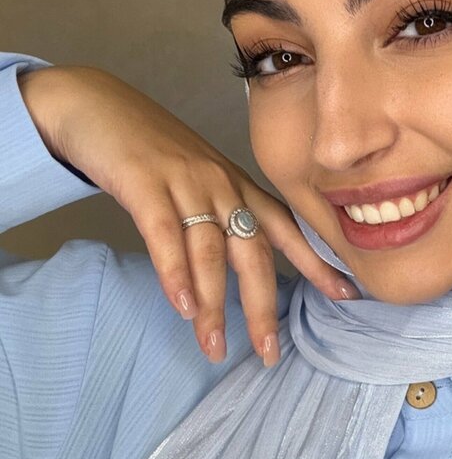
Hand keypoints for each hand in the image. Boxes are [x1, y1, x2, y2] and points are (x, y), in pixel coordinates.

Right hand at [18, 64, 360, 364]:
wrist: (97, 105)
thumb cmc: (152, 150)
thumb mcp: (200, 179)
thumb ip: (224, 215)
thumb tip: (243, 266)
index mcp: (238, 186)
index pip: (286, 229)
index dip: (316, 262)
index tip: (347, 294)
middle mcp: (221, 185)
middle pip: (253, 252)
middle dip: (263, 306)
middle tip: (269, 352)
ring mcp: (184, 183)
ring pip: (210, 251)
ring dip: (214, 304)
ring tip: (213, 346)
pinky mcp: (144, 183)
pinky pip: (165, 234)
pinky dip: (176, 273)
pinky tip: (183, 306)